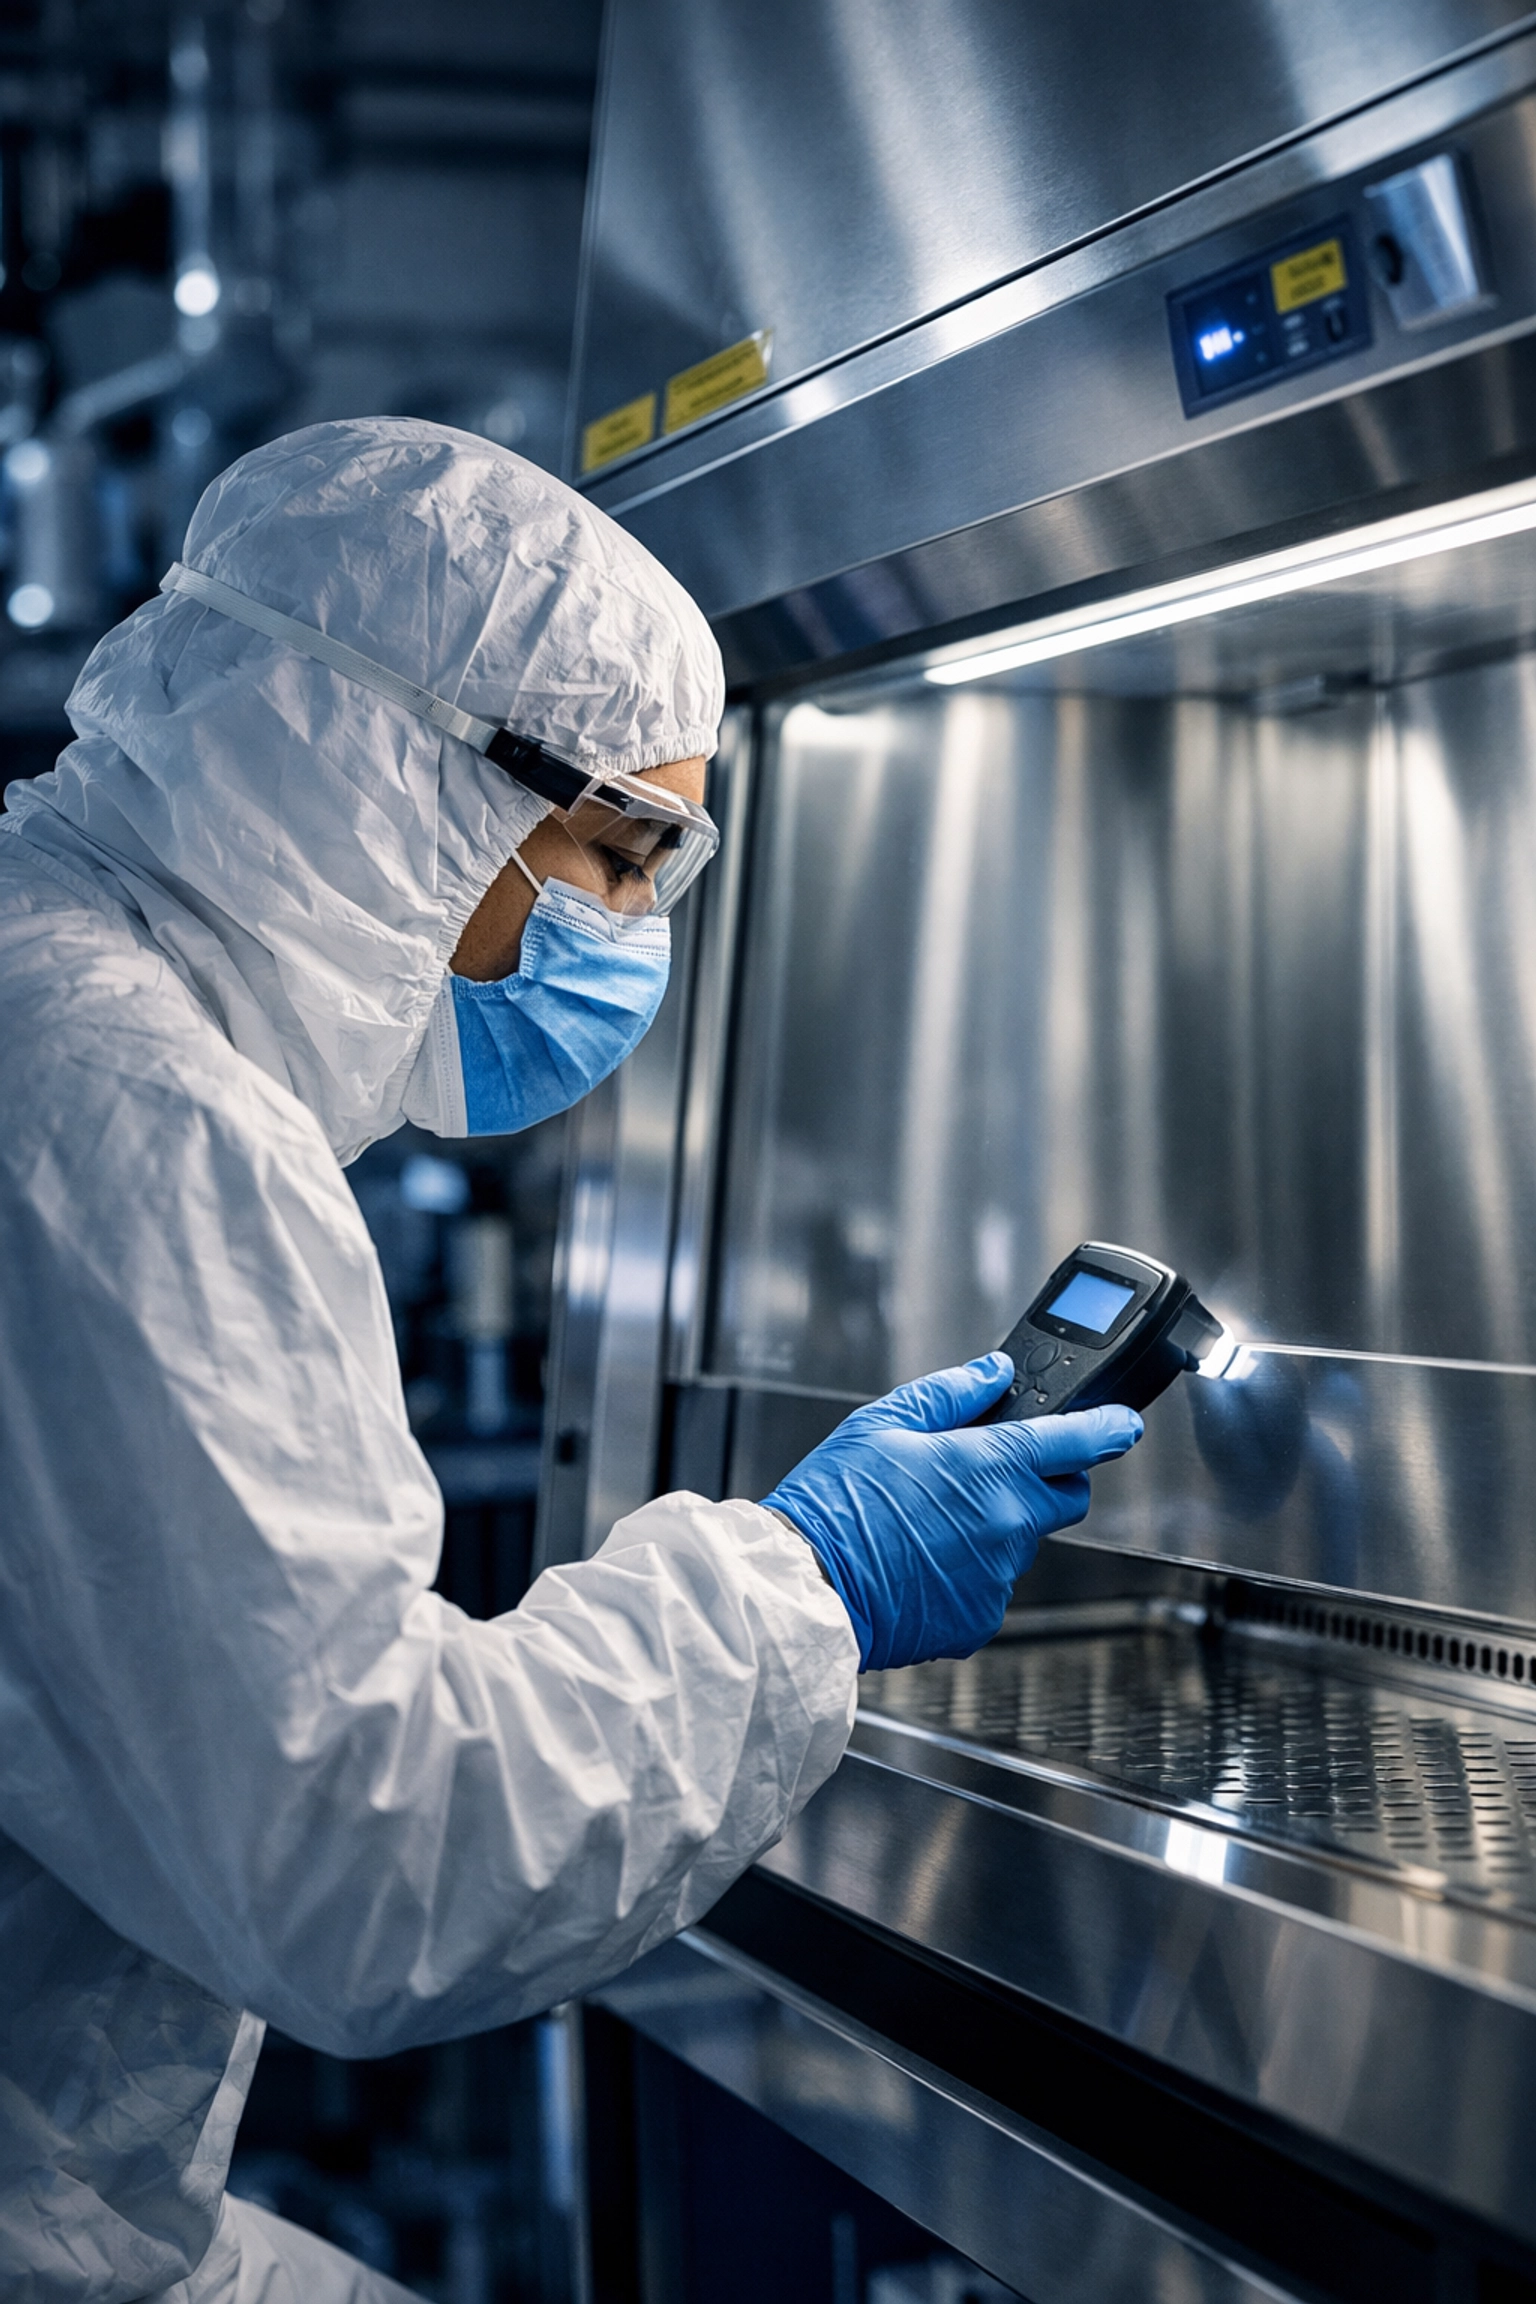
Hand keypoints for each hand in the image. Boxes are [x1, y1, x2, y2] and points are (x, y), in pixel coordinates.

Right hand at [763, 1353, 1141, 1671]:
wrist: (806, 1588)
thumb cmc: (834, 1504)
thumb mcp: (882, 1424)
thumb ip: (950, 1393)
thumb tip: (993, 1373)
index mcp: (989, 1465)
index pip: (1078, 1442)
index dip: (1108, 1429)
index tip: (1122, 1425)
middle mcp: (1006, 1523)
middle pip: (1064, 1498)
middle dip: (1043, 1482)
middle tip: (985, 1475)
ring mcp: (996, 1576)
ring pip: (1020, 1543)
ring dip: (993, 1529)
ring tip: (926, 1524)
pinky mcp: (979, 1619)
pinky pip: (990, 1587)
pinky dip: (967, 1573)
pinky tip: (920, 1563)